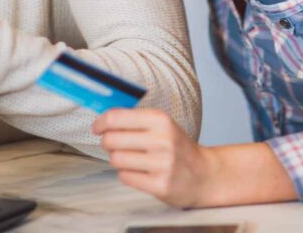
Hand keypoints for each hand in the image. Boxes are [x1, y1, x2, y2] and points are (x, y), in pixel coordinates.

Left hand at [93, 108, 216, 207]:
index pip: (116, 118)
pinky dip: (127, 174)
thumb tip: (102, 118)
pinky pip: (125, 177)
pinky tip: (140, 172)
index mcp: (160, 120)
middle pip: (112, 140)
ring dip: (118, 160)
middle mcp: (162, 140)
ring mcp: (162, 164)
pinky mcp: (160, 185)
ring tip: (131, 159)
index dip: (100, 123)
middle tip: (114, 145)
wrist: (205, 175)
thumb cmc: (177, 148)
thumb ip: (134, 119)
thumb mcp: (162, 125)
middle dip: (107, 143)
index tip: (97, 128)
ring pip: (116, 159)